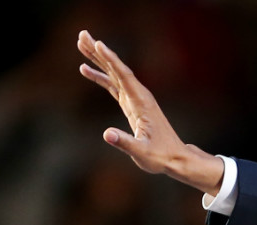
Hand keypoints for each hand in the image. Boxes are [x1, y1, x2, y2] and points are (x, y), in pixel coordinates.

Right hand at [77, 30, 222, 194]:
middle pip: (117, 69)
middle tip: (82, 34)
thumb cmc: (160, 156)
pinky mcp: (131, 105)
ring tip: (81, 45)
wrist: (175, 158)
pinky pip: (113, 85)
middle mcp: (139, 96)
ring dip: (98, 60)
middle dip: (100, 52)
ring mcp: (135, 100)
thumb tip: (107, 134)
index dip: (111, 60)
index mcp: (142, 103)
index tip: (98, 44)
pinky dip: (100, 76)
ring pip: (114, 74)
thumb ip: (124, 143)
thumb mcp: (141, 152)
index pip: (124, 76)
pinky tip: (86, 70)